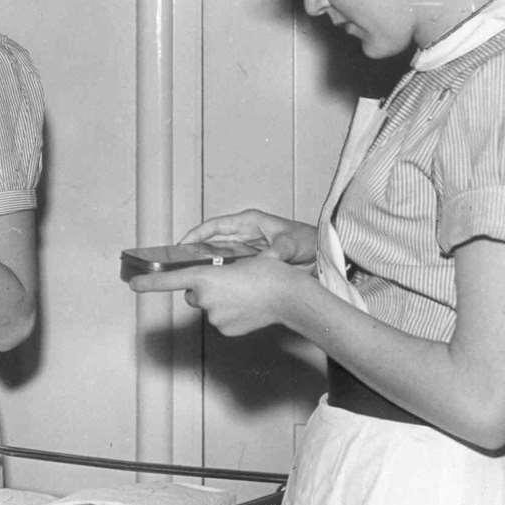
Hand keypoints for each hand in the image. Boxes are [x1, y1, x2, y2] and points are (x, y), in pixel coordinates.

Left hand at [129, 253, 313, 336]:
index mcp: (205, 276)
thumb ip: (217, 274)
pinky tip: (247, 308)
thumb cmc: (269, 274)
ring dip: (220, 301)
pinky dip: (230, 314)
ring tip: (245, 294)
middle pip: (194, 293)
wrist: (290, 297)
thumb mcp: (240, 262)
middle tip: (229, 282)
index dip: (149, 282)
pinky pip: (221, 320)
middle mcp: (204, 298)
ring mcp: (214, 317)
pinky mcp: (225, 330)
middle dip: (205, 289)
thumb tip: (209, 285)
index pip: (169, 280)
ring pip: (209, 307)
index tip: (133, 284)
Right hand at [179, 208, 316, 266]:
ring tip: (192, 276)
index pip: (215, 226)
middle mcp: (245, 233)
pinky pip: (232, 266)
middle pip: (212, 241)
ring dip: (208, 264)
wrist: (323, 252)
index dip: (196, 235)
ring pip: (220, 255)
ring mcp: (248, 247)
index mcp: (249, 221)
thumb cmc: (308, 241)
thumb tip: (263, 264)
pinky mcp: (252, 260)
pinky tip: (215, 284)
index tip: (181, 246)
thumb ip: (276, 253)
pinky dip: (223, 273)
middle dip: (196, 251)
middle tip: (180, 265)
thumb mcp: (291, 244)